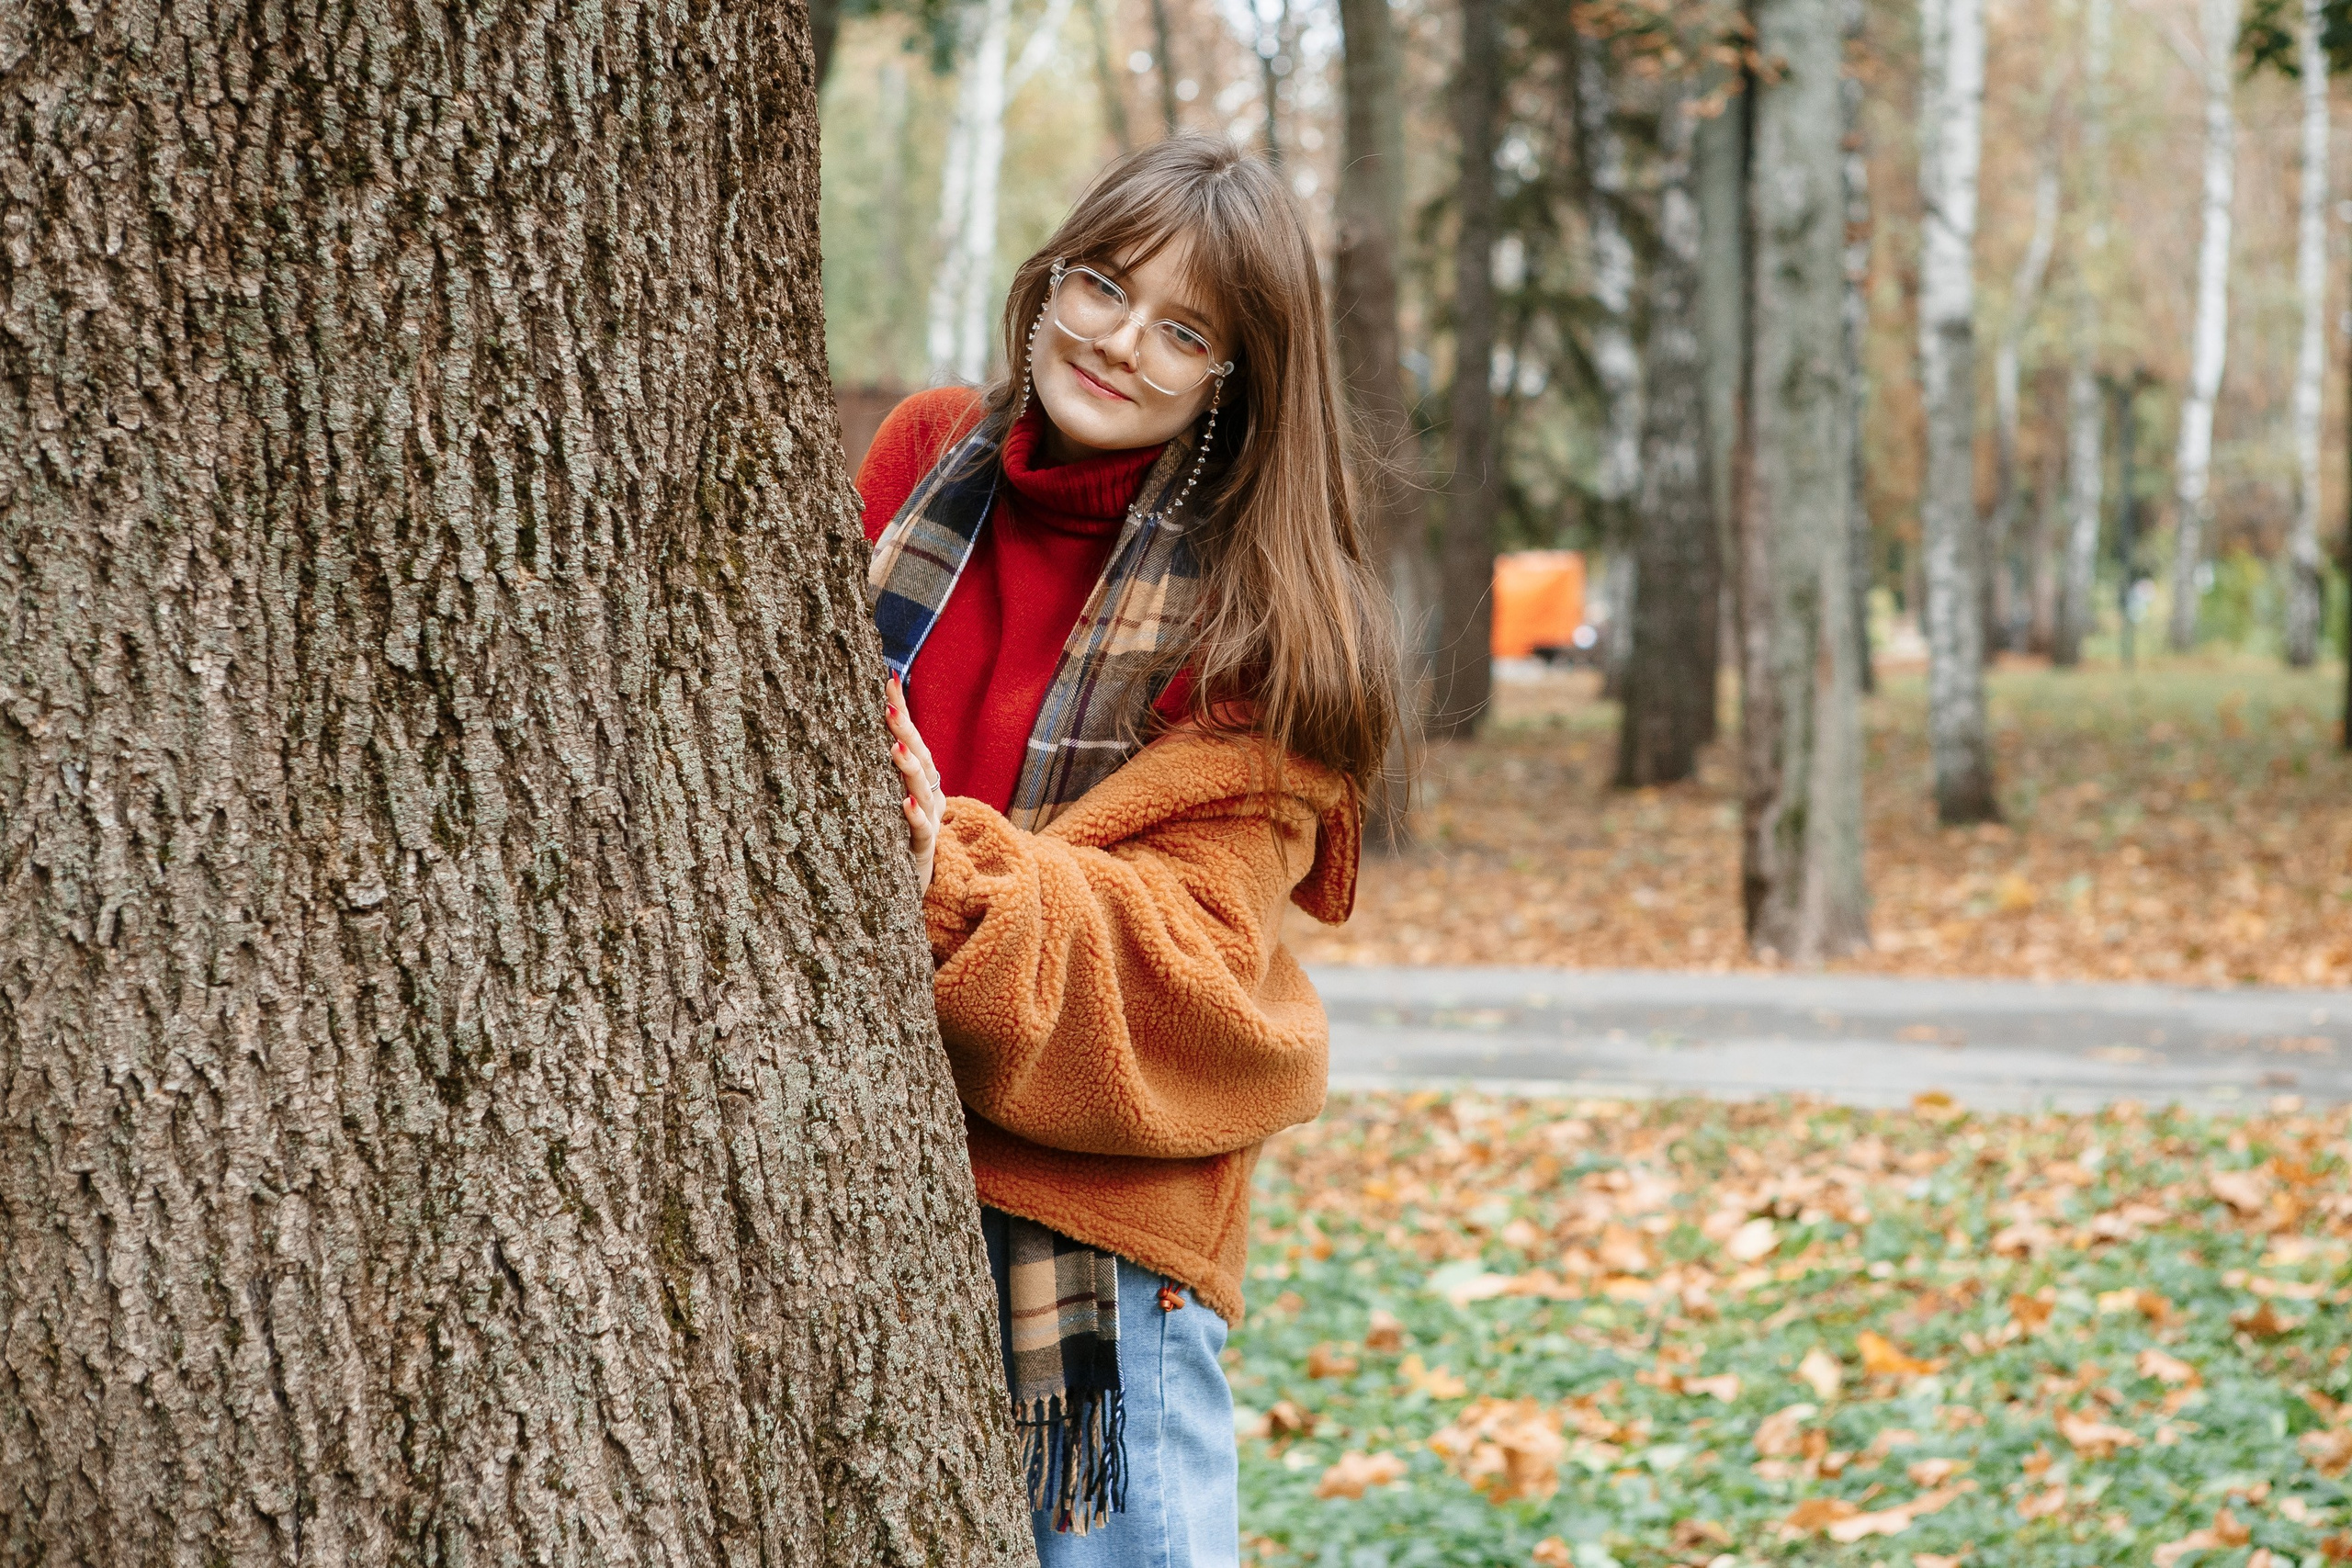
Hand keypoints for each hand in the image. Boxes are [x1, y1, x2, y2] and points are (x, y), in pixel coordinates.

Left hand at [886, 675, 944, 893]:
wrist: (907, 887)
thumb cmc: (894, 837)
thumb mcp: (887, 798)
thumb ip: (882, 767)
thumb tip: (859, 728)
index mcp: (923, 780)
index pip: (914, 738)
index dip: (904, 711)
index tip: (889, 681)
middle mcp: (930, 796)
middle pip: (923, 758)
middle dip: (907, 732)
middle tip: (889, 708)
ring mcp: (929, 822)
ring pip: (924, 791)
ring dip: (910, 768)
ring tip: (895, 747)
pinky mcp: (923, 849)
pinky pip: (921, 831)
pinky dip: (915, 816)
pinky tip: (904, 803)